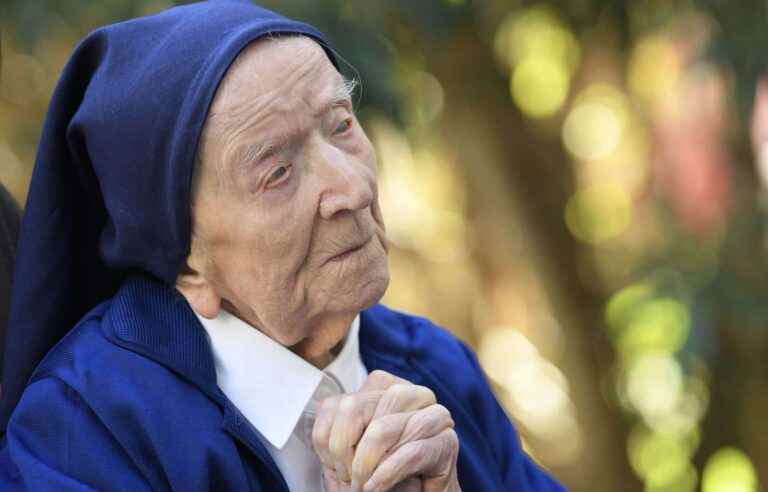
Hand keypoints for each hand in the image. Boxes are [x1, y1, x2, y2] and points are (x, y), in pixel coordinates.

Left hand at [312, 370, 460, 491]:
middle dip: (343, 451)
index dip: (328, 439)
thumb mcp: (349, 455)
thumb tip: (320, 406)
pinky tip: (376, 488)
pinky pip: (411, 451)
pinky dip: (386, 474)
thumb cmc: (383, 480)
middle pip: (355, 407)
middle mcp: (410, 393)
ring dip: (365, 465)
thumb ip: (335, 431)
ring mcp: (433, 414)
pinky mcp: (448, 442)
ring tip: (363, 487)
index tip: (335, 466)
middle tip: (349, 479)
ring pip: (382, 428)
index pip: (339, 403)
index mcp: (383, 389)